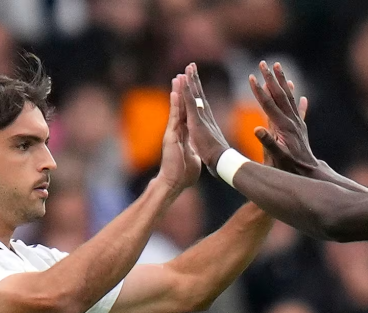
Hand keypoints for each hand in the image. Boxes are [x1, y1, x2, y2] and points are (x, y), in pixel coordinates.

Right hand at [156, 75, 202, 191]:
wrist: (174, 182)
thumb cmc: (183, 174)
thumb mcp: (192, 159)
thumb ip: (193, 152)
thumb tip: (197, 152)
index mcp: (183, 134)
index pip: (187, 114)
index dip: (189, 101)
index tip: (191, 88)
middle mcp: (177, 131)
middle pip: (181, 107)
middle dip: (182, 91)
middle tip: (182, 75)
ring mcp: (173, 132)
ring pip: (177, 108)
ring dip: (178, 92)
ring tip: (178, 77)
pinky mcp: (171, 135)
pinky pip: (175, 116)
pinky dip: (176, 103)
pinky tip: (176, 91)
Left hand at [183, 63, 231, 173]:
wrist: (221, 162)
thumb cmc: (218, 159)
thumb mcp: (212, 147)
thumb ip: (211, 142)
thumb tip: (214, 146)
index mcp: (206, 123)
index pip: (200, 104)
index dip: (197, 92)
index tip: (194, 80)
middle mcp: (205, 117)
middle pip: (199, 94)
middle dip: (195, 80)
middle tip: (192, 66)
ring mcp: (201, 117)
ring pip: (195, 94)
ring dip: (191, 80)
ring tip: (189, 66)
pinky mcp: (197, 120)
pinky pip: (191, 102)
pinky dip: (187, 90)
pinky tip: (184, 80)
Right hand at [249, 61, 315, 172]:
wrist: (308, 174)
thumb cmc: (290, 168)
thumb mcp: (276, 158)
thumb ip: (267, 144)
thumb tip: (257, 129)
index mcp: (283, 127)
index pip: (268, 104)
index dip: (259, 90)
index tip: (251, 76)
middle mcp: (291, 121)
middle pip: (279, 95)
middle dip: (270, 78)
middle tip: (263, 63)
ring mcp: (297, 124)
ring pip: (289, 98)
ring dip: (283, 82)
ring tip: (279, 67)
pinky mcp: (301, 129)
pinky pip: (299, 111)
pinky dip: (299, 102)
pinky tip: (302, 97)